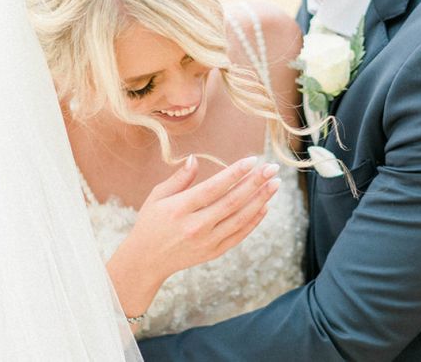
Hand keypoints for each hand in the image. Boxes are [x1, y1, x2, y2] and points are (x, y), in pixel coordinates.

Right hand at [107, 155, 280, 317]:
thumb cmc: (150, 223)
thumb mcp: (157, 196)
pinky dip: (254, 221)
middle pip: (232, 202)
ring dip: (260, 200)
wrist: (146, 262)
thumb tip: (195, 158)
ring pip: (240, 218)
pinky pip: (239, 235)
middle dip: (255, 183)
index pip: (213, 188)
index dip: (235, 173)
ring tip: (274, 184)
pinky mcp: (213, 252)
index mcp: (179, 209)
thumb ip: (179, 178)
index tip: (253, 160)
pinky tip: (264, 205)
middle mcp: (195, 226)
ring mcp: (206, 241)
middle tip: (272, 168)